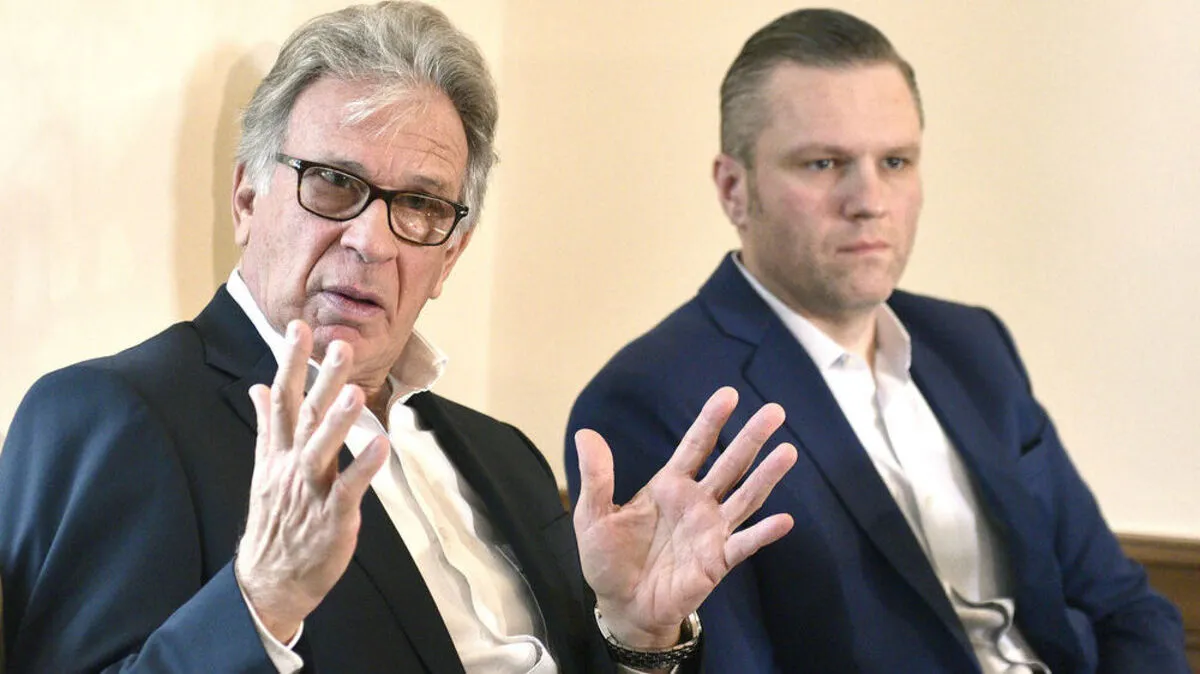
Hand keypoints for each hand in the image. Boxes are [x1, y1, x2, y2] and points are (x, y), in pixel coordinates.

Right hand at [235, 320, 388, 641]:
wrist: (269, 580)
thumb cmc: (277, 519)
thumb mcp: (266, 468)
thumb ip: (268, 425)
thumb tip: (260, 387)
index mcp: (277, 452)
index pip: (282, 399)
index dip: (290, 363)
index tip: (299, 327)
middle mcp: (291, 466)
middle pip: (305, 416)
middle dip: (320, 379)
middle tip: (339, 344)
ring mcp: (310, 492)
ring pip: (322, 449)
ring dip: (338, 420)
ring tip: (355, 391)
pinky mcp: (331, 518)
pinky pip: (348, 489)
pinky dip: (364, 467)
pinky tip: (382, 445)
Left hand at [573, 386, 796, 648]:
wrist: (621, 607)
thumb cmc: (608, 560)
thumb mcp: (593, 516)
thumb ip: (596, 477)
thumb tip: (586, 433)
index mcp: (669, 486)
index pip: (695, 446)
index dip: (711, 421)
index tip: (729, 394)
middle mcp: (697, 502)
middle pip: (729, 464)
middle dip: (751, 438)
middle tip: (775, 412)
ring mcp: (711, 530)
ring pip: (745, 497)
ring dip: (766, 476)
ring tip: (788, 452)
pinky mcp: (718, 560)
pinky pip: (745, 543)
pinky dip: (764, 533)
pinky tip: (784, 520)